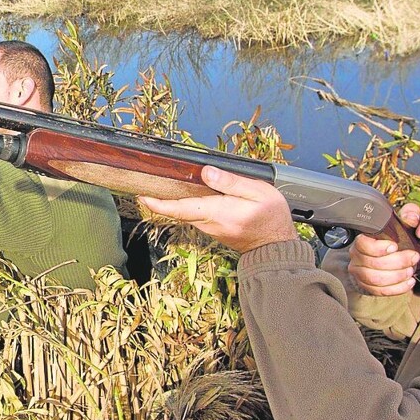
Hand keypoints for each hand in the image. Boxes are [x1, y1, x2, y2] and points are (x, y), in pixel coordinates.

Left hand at [138, 165, 297, 252]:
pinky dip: (185, 206)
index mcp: (216, 212)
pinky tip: (184, 194)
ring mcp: (210, 228)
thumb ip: (230, 182)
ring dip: (171, 202)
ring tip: (160, 185)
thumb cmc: (271, 219)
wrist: (277, 247)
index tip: (142, 195)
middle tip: (145, 184)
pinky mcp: (214, 229)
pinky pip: (194, 215)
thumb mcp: (257, 193)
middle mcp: (208, 223)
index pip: (179, 208)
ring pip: (185, 213)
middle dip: (160, 199)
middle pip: (177, 210)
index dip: (158, 203)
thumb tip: (206, 172)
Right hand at [346, 203, 419, 296]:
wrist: (383, 257)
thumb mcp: (401, 225)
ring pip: (374, 279)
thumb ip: (408, 216)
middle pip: (371, 264)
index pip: (362, 244)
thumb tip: (411, 215)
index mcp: (361, 240)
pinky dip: (396, 289)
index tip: (394, 246)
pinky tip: (408, 282)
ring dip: (396, 276)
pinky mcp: (366, 286)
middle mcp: (356, 257)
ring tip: (410, 271)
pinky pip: (378, 291)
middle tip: (413, 258)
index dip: (378, 247)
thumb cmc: (392, 240)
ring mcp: (359, 273)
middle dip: (396, 263)